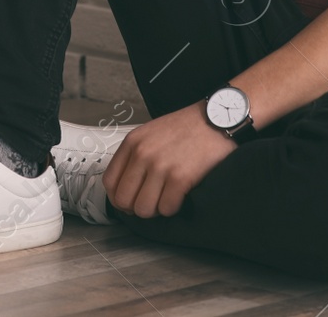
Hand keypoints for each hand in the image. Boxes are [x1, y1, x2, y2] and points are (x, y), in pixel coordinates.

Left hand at [102, 102, 235, 218]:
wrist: (217, 118)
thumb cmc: (187, 127)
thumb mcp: (151, 133)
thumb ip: (136, 155)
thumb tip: (126, 186)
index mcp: (133, 142)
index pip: (110, 183)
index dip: (119, 197)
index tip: (130, 200)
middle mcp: (143, 154)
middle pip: (124, 200)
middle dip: (136, 207)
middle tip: (151, 202)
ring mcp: (161, 166)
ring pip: (144, 209)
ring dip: (156, 210)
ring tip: (166, 198)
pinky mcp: (180, 177)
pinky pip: (167, 208)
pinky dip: (173, 207)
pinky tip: (180, 195)